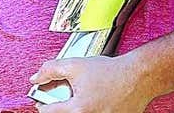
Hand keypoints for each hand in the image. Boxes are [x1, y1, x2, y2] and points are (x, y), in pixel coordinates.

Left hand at [30, 55, 155, 112]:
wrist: (138, 77)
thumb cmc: (111, 72)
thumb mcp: (74, 65)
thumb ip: (50, 70)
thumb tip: (35, 79)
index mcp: (78, 109)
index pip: (48, 112)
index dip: (42, 103)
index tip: (42, 100)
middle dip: (59, 107)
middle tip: (61, 99)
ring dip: (74, 109)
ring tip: (79, 99)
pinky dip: (89, 110)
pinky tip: (93, 101)